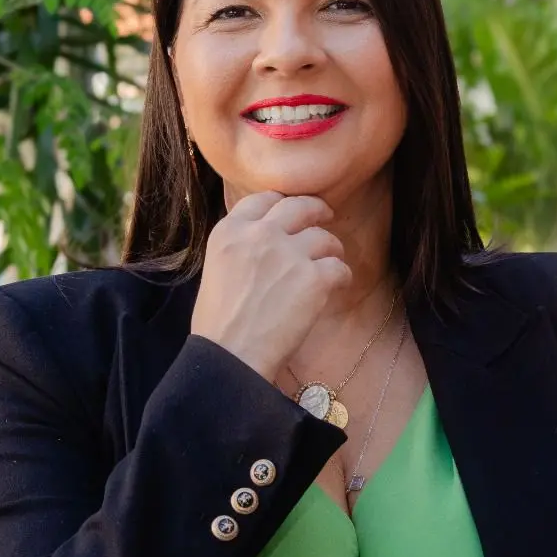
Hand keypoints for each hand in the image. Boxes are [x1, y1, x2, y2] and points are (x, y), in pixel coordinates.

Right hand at [190, 193, 351, 380]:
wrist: (231, 357)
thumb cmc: (217, 326)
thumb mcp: (214, 272)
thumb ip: (238, 250)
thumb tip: (259, 250)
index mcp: (230, 232)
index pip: (263, 199)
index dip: (281, 203)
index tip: (291, 211)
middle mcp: (260, 235)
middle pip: (299, 207)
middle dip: (316, 210)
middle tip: (325, 217)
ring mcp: (289, 254)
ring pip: (324, 237)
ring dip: (331, 249)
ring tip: (331, 262)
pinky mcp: (314, 279)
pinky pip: (339, 268)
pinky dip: (342, 277)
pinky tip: (338, 287)